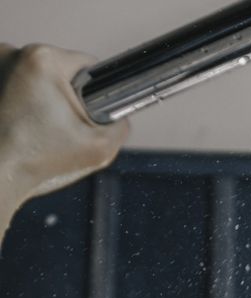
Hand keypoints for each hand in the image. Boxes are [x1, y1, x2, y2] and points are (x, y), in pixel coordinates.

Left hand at [0, 43, 129, 203]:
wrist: (0, 174)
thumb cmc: (37, 159)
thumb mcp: (101, 146)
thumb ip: (121, 126)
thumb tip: (120, 118)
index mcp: (44, 60)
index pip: (88, 66)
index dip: (96, 91)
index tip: (86, 112)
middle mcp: (14, 53)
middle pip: (60, 71)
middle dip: (65, 95)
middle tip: (60, 124)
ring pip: (36, 77)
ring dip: (42, 96)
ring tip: (39, 124)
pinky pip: (16, 83)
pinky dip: (21, 99)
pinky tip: (23, 121)